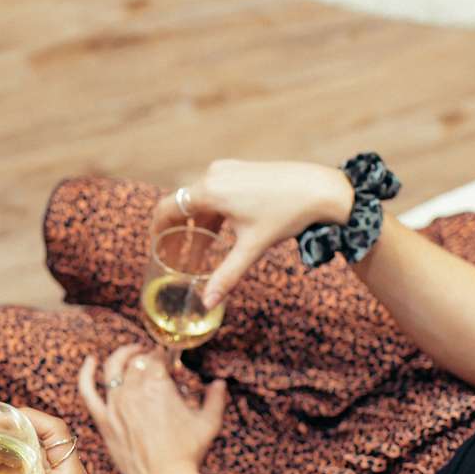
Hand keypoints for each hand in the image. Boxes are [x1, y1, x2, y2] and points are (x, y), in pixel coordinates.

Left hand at [78, 345, 226, 473]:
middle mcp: (135, 390)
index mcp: (160, 385)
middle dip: (148, 357)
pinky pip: (88, 391)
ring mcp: (116, 404)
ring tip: (132, 353)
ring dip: (124, 356)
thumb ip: (215, 399)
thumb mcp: (209, 423)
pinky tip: (89, 362)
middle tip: (156, 362)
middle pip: (138, 361)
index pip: (158, 357)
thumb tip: (220, 383)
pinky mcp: (104, 420)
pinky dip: (86, 373)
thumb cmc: (188, 454)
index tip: (170, 363)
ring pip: (114, 368)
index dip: (165, 357)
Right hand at [153, 160, 353, 307]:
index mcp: (210, 190)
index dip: (157, 228)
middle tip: (174, 257)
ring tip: (198, 253)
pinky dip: (212, 215)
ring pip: (201, 201)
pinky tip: (218, 235)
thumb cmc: (285, 215)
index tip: (153, 245)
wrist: (320, 189)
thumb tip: (207, 303)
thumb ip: (225, 276)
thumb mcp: (251, 248)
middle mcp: (214, 175)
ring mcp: (228, 170)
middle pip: (183, 206)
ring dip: (197, 226)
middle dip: (177, 233)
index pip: (168, 208)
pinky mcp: (241, 171)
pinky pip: (216, 193)